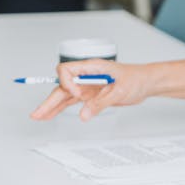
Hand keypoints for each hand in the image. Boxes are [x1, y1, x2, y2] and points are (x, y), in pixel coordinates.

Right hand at [30, 59, 150, 121]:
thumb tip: (84, 114)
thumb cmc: (136, 79)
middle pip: (62, 85)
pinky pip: (72, 101)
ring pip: (65, 95)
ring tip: (38, 117)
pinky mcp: (91, 94)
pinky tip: (51, 115)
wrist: (146, 83)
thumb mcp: (119, 91)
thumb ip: (100, 103)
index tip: (77, 95)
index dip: (67, 83)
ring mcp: (88, 85)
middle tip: (37, 113)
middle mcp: (87, 75)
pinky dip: (61, 108)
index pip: (68, 69)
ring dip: (51, 106)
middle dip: (49, 99)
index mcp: (93, 67)